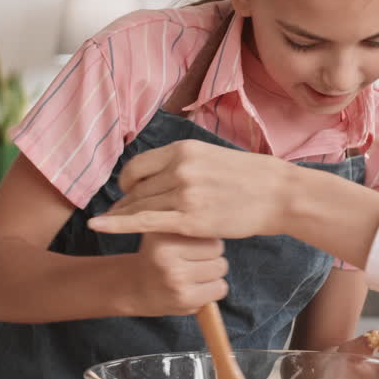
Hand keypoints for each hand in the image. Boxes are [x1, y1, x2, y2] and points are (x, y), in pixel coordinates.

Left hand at [89, 140, 288, 239]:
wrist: (279, 194)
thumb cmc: (253, 178)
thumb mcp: (214, 157)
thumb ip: (187, 163)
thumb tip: (167, 171)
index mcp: (185, 150)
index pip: (139, 165)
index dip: (128, 180)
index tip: (128, 190)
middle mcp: (180, 169)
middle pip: (137, 189)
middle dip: (125, 202)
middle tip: (119, 212)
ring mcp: (184, 195)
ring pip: (140, 206)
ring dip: (124, 216)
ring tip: (113, 224)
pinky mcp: (189, 220)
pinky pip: (144, 222)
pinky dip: (117, 225)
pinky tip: (98, 228)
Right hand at [124, 232, 228, 316]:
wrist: (135, 289)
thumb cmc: (160, 257)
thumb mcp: (165, 233)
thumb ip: (189, 223)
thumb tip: (219, 216)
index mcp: (161, 233)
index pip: (208, 231)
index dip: (204, 240)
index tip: (188, 247)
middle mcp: (165, 254)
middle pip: (217, 249)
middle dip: (210, 256)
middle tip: (190, 263)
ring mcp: (175, 277)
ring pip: (220, 268)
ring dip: (212, 274)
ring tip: (191, 276)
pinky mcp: (184, 298)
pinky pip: (220, 288)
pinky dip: (213, 290)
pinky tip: (195, 290)